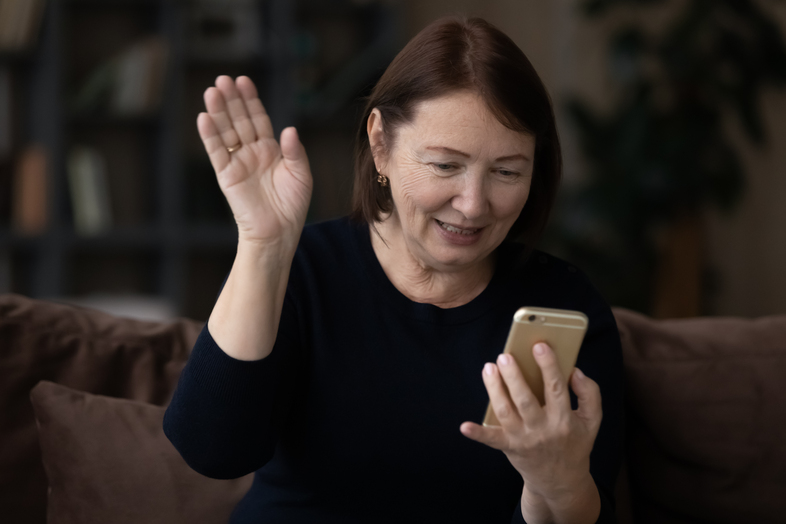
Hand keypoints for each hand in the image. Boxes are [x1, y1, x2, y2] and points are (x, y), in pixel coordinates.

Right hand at [197, 76, 311, 247]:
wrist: (279, 232)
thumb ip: (295, 151)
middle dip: (232, 100)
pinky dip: (210, 136)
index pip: (258, 119)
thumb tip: (289, 129)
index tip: (243, 81)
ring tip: (211, 91)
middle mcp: (252, 153)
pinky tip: (204, 118)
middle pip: (239, 120)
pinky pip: (216, 152)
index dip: (251, 100)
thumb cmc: (293, 205)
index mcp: (270, 150)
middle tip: (223, 79)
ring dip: (218, 112)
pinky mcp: (226, 176)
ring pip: (226, 132)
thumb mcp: (301, 174)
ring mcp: (238, 163)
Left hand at [460, 343, 601, 520]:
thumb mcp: (592, 421)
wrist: (562, 481)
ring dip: (495, 389)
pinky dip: (478, 434)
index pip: (556, 388)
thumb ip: (590, 393)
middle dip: (514, 376)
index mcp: (564, 419)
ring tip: (489, 367)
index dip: (548, 366)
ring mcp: (524, 439)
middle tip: (504, 355)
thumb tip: (574, 370)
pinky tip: (464, 426)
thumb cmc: (575, 442)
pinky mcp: (509, 447)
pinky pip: (492, 440)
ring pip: (506, 412)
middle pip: (525, 400)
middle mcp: (543, 430)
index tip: (539, 345)